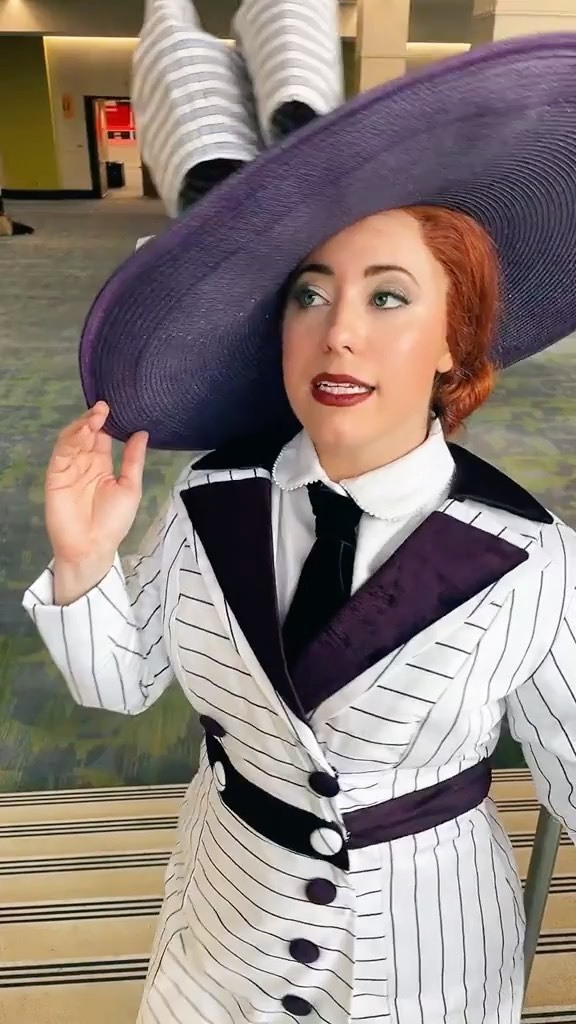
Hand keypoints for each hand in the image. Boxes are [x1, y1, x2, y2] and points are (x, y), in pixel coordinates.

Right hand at [45, 402, 147, 566]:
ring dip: (84, 425)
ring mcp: (69, 468)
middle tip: (106, 406)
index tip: (119, 407)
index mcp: (102, 465)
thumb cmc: (113, 522)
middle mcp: (85, 463)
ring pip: (74, 439)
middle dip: (96, 419)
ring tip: (97, 414)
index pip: (104, 437)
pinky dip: (71, 438)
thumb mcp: (130, 488)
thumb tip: (142, 433)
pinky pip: (62, 452)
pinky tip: (84, 430)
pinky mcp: (56, 474)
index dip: (109, 422)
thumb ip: (133, 460)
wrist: (92, 547)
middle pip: (88, 434)